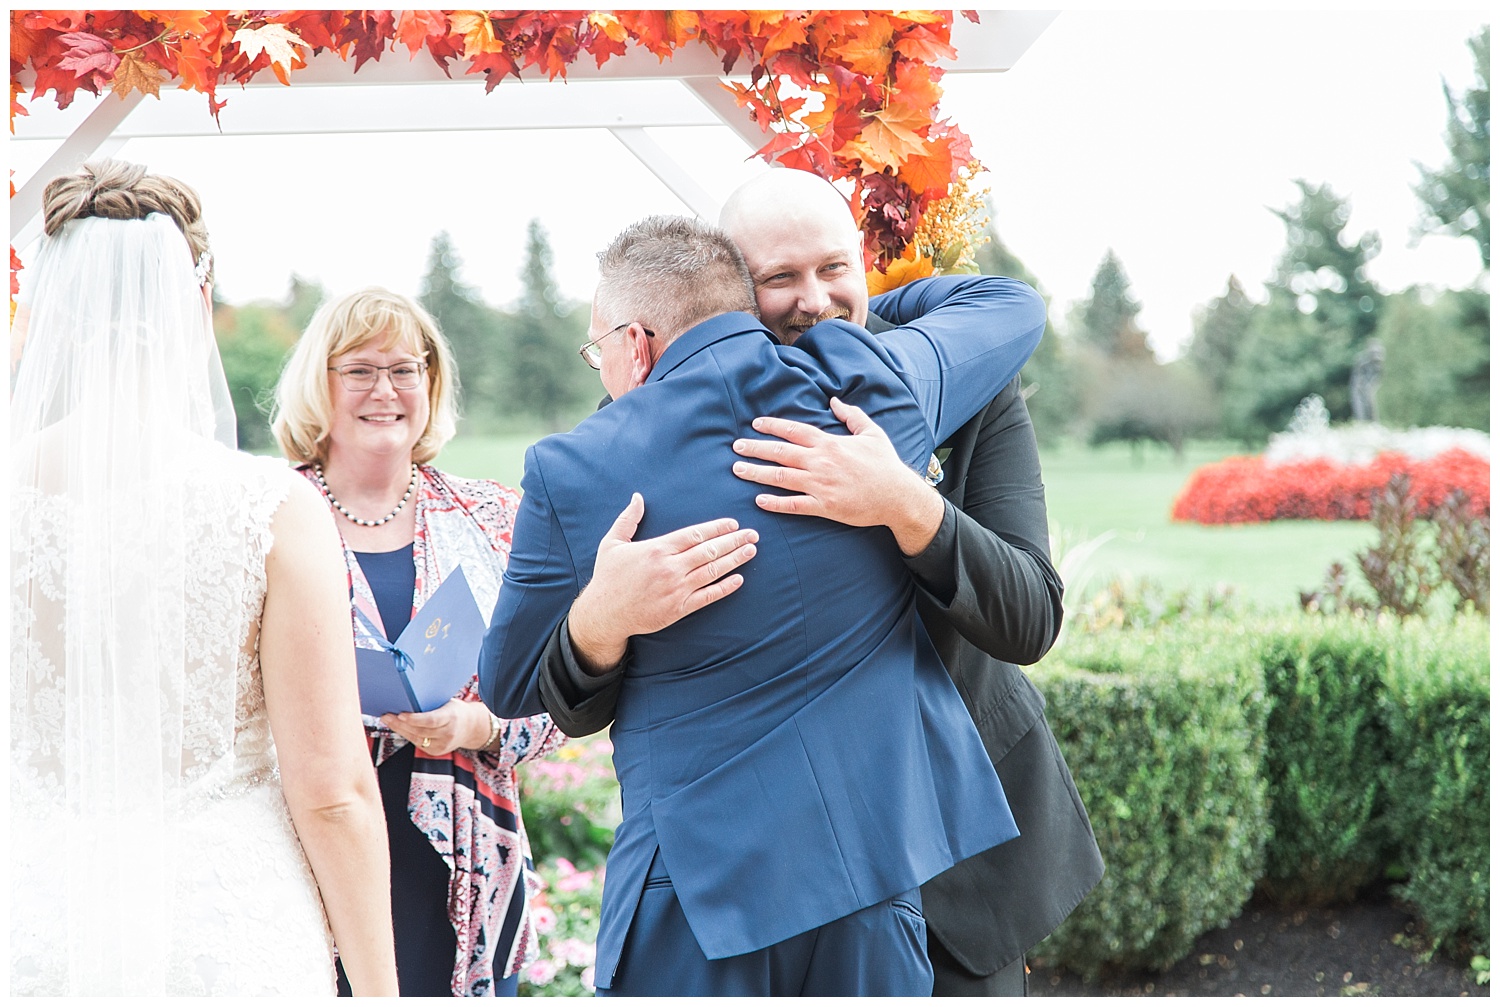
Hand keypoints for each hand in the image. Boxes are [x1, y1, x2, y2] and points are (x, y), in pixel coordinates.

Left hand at [381, 697, 490, 754]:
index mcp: (452, 718)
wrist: (471, 727)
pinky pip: (417, 743)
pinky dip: (407, 735)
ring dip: (400, 729)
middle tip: (386, 715)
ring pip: (415, 738)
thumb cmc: (455, 710)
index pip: (430, 721)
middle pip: (419, 731)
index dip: (414, 719)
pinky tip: (398, 728)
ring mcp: (442, 745)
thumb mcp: (448, 703)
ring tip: (388, 720)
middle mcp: (448, 734)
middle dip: (400, 724)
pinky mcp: (436, 752)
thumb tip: (406, 698)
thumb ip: (431, 704)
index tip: (400, 714)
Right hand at [568, 493, 758, 673]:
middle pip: (709, 550)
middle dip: (734, 540)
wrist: (604, 613)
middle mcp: (670, 567)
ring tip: (751, 551)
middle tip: (753, 534)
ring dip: (735, 560)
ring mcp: (677, 589)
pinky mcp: (679, 608)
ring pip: (712, 571)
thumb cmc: (608, 577)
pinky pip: (708, 596)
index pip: (695, 534)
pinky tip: (739, 579)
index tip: (733, 523)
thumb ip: (628, 519)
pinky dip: (725, 587)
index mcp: (657, 549)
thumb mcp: (612, 543)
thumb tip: (638, 497)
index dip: (717, 528)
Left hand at [732, 396, 944, 555]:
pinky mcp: (824, 506)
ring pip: (781, 477)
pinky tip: (758, 500)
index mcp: (829, 443)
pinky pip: (794, 504)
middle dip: (756, 448)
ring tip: (737, 470)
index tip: (755, 424)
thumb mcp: (872, 433)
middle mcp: (821, 462)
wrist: (897, 496)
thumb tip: (834, 401)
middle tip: (736, 447)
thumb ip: (851, 415)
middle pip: (781, 452)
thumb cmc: (885, 464)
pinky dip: (775, 503)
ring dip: (756, 473)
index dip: (772, 426)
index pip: (794, 430)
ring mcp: (821, 484)